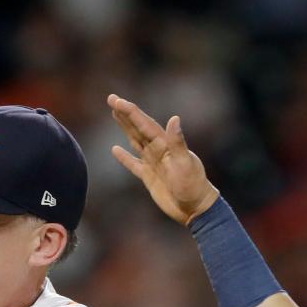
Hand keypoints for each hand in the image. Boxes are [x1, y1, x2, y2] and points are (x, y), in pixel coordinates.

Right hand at [107, 94, 219, 225]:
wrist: (195, 207)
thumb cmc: (192, 185)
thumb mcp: (185, 163)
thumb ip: (178, 142)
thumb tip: (174, 118)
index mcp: (165, 145)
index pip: (144, 124)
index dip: (130, 112)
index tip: (116, 101)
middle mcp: (158, 150)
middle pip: (137, 128)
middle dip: (125, 114)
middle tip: (112, 99)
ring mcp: (153, 163)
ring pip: (135, 141)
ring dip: (125, 128)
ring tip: (114, 114)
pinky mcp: (149, 177)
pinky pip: (133, 164)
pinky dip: (124, 157)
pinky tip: (115, 149)